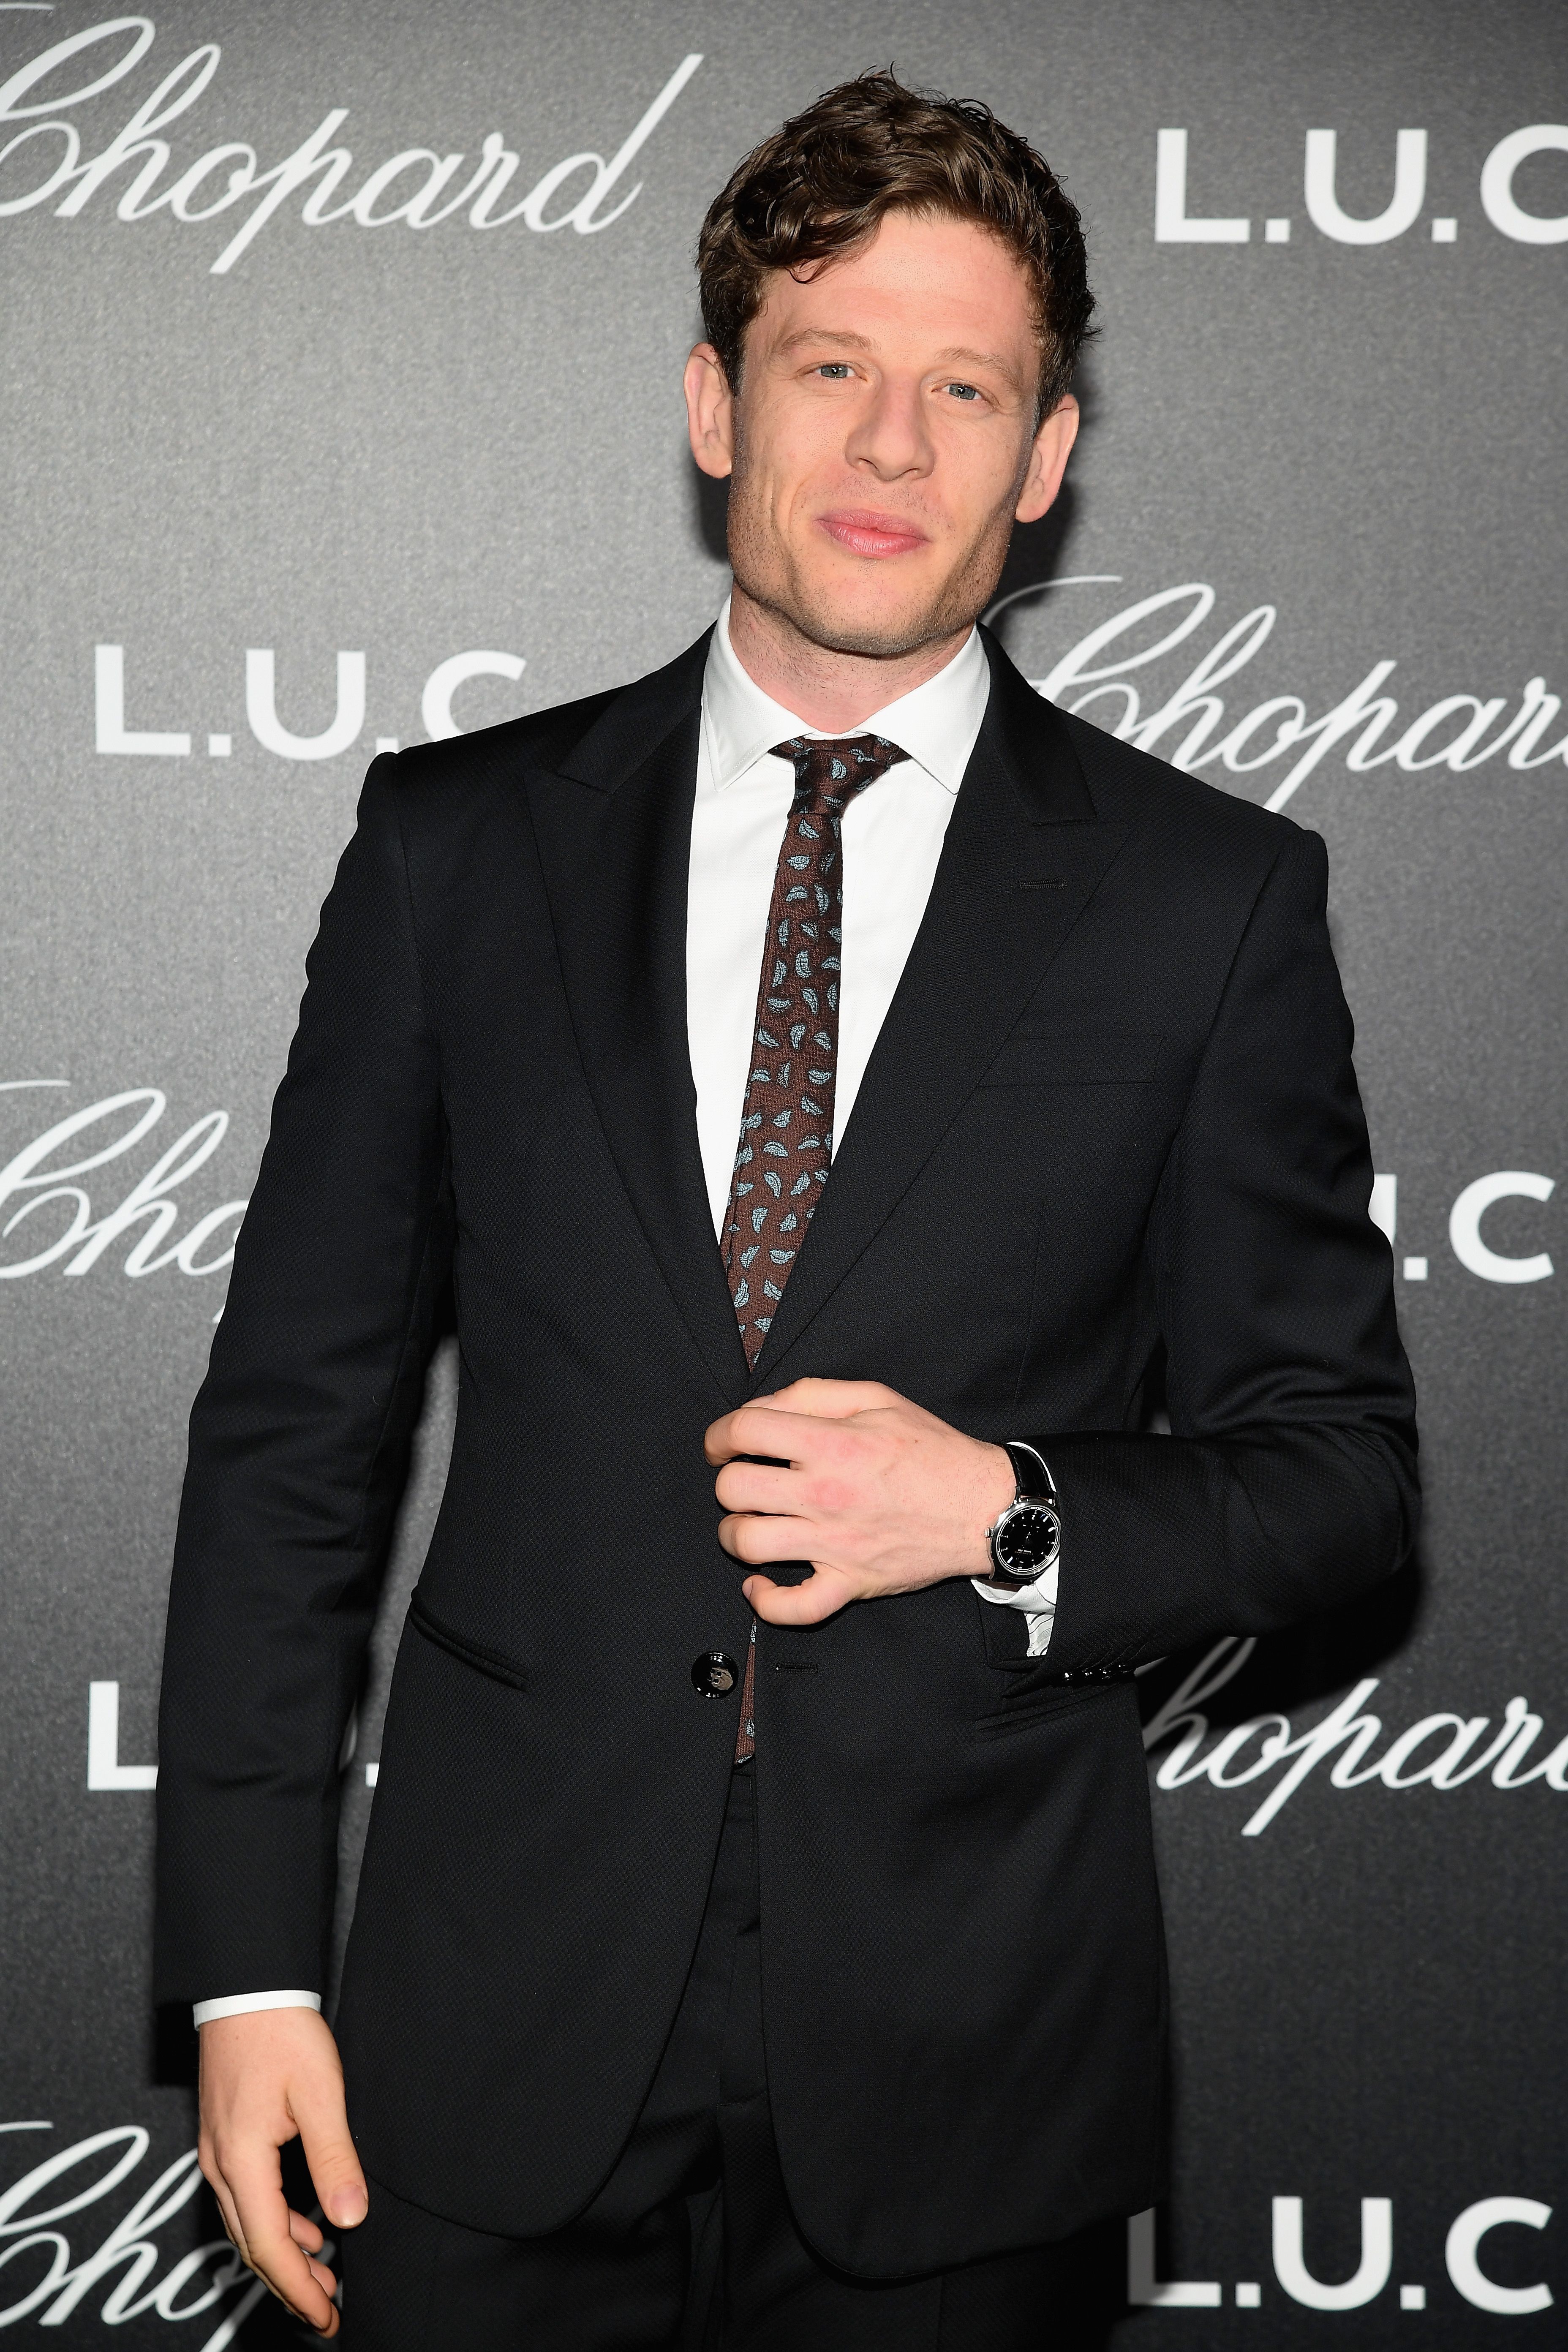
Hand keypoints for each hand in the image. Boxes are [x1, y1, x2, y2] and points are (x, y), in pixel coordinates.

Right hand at [198, 2006, 366, 2336]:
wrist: (247, 1987)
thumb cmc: (281, 2032)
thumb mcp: (319, 2094)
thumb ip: (334, 2158)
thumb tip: (350, 2217)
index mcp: (241, 2161)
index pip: (269, 2246)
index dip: (298, 2287)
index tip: (325, 2315)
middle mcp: (220, 2164)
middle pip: (252, 2245)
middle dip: (290, 2284)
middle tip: (326, 2311)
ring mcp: (218, 2151)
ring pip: (247, 2224)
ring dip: (282, 2256)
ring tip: (320, 2278)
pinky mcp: (225, 2136)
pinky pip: (245, 2198)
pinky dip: (273, 2223)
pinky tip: (303, 2226)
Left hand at [705, 1378, 1015, 1625]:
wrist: (984, 1506)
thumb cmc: (932, 1450)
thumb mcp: (878, 1399)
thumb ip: (814, 1394)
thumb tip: (763, 1408)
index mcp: (834, 1442)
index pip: (745, 1430)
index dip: (720, 1434)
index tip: (722, 1443)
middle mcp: (827, 1493)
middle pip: (734, 1488)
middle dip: (728, 1480)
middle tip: (745, 1480)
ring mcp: (836, 1543)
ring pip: (748, 1544)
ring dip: (736, 1533)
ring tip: (751, 1523)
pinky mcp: (851, 1583)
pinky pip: (794, 1607)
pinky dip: (765, 1601)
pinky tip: (758, 1585)